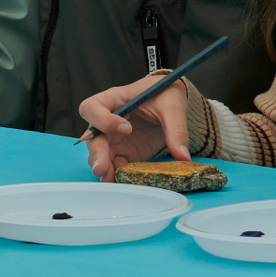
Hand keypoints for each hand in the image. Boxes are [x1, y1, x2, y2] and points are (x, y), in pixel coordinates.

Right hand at [75, 71, 191, 178]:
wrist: (169, 100)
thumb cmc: (164, 93)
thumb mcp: (172, 106)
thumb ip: (176, 129)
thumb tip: (182, 157)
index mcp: (113, 100)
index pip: (93, 107)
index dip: (103, 119)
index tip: (127, 128)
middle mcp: (108, 120)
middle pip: (93, 137)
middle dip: (97, 154)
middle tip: (102, 168)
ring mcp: (114, 139)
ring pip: (100, 155)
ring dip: (104, 167)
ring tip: (109, 180)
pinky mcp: (125, 152)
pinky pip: (115, 165)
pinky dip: (117, 174)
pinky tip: (122, 182)